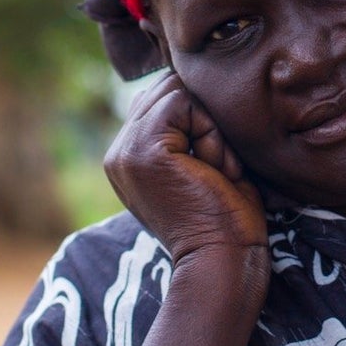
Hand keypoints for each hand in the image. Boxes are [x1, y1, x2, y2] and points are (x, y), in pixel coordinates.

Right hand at [104, 71, 267, 266]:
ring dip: (208, 128)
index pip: (160, 100)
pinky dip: (209, 131)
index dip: (199, 123)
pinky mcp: (142, 149)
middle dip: (203, 122)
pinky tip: (211, 169)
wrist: (224, 260)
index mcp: (127, 159)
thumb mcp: (198, 166)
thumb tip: (174, 84)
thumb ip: (180, 130)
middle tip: (213, 170)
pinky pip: (182, 102)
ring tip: (212, 171)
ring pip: (175, 92)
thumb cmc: (227, 219)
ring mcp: (125, 151)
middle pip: (167, 89)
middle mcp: (118, 153)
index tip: (209, 171)